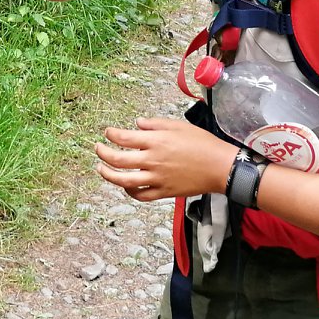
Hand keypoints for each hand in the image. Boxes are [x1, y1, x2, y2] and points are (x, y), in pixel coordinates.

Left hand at [94, 117, 238, 201]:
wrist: (220, 167)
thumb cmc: (202, 144)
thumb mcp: (178, 126)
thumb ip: (154, 124)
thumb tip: (136, 124)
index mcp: (156, 142)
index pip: (124, 138)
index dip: (111, 134)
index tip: (108, 132)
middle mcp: (153, 161)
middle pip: (118, 160)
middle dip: (103, 153)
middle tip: (98, 148)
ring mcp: (157, 179)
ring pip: (124, 181)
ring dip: (108, 175)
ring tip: (101, 169)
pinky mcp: (163, 192)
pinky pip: (140, 195)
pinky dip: (129, 191)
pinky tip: (125, 185)